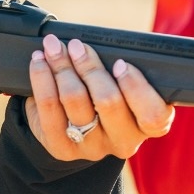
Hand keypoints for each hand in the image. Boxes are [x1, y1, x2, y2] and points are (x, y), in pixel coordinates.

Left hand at [25, 34, 173, 161]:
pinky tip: (39, 62)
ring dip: (61, 66)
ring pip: (75, 100)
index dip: (136, 87)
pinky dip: (42, 78)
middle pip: (108, 101)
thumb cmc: (102, 93)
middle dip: (88, 66)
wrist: (70, 123)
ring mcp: (92, 148)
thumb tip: (98, 45)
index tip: (119, 62)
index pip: (154, 115)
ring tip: (52, 47)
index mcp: (146, 126)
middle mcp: (123, 142)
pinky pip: (49, 107)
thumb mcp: (120, 83)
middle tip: (75, 45)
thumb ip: (120, 69)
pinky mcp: (62, 148)